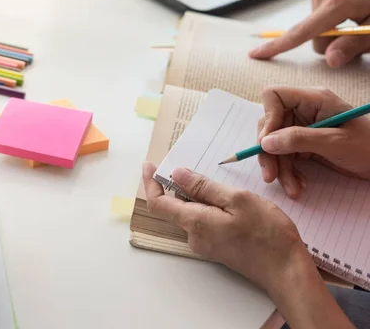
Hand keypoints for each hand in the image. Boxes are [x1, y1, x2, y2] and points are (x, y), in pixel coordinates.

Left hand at [142, 162, 354, 328]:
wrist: (286, 272)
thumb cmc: (268, 235)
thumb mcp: (237, 200)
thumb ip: (203, 187)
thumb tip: (176, 174)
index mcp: (195, 223)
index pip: (158, 203)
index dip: (150, 182)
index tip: (149, 165)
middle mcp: (194, 236)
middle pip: (175, 206)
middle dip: (180, 185)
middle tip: (197, 167)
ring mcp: (205, 244)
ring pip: (192, 213)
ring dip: (200, 196)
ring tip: (226, 187)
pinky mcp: (216, 248)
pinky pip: (204, 222)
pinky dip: (210, 207)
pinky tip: (232, 203)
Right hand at [249, 0, 369, 66]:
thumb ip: (355, 44)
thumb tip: (331, 60)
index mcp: (337, 3)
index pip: (301, 32)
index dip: (277, 47)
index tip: (255, 54)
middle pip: (313, 34)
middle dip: (329, 40)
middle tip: (356, 32)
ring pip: (315, 23)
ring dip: (333, 25)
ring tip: (357, 14)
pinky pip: (319, 9)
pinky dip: (331, 13)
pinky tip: (349, 4)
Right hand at [257, 86, 369, 198]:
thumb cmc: (369, 147)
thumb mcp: (335, 143)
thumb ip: (299, 139)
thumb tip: (265, 142)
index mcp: (313, 100)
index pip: (274, 96)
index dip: (267, 117)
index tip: (267, 143)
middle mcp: (304, 110)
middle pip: (269, 125)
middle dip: (269, 152)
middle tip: (270, 176)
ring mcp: (303, 127)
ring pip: (274, 144)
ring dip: (279, 168)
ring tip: (293, 189)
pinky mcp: (303, 144)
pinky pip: (284, 156)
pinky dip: (288, 172)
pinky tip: (298, 185)